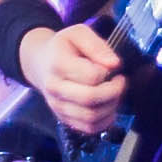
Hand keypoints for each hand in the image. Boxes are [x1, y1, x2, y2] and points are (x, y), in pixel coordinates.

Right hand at [28, 22, 131, 139]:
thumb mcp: (78, 33)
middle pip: (90, 99)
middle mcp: (54, 88)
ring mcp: (58, 106)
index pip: (91, 76)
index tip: (112, 67)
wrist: (42, 63)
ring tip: (113, 93)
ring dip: (111, 107)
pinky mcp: (63, 118)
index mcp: (58, 64)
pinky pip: (89, 128)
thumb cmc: (64, 47)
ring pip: (91, 117)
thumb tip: (114, 64)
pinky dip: (105, 121)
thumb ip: (97, 45)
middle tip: (119, 82)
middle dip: (114, 92)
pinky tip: (108, 107)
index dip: (108, 72)